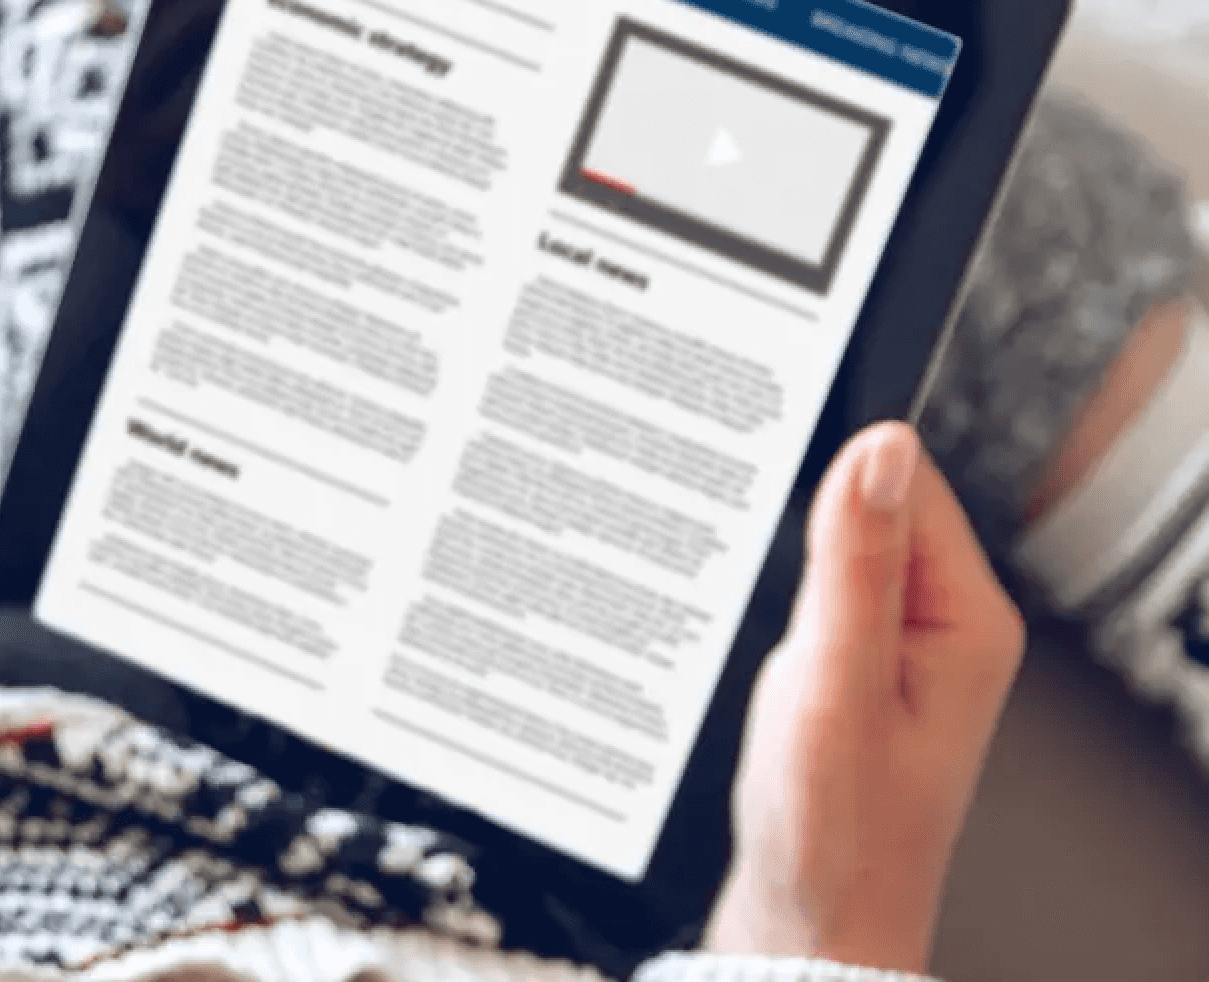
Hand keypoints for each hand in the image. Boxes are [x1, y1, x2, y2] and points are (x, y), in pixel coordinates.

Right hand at [706, 422, 1024, 973]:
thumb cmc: (833, 835)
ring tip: (759, 631)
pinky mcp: (855, 681)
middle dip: (798, 531)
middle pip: (867, 516)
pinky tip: (751, 648)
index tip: (765, 486)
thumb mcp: (833, 683)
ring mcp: (898, 658)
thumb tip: (880, 446)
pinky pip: (816, 609)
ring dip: (782, 577)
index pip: (908, 482)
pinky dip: (773, 615)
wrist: (805, 929)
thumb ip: (855, 563)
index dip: (831, 474)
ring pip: (832, 562)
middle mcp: (944, 632)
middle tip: (760, 585)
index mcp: (967, 621)